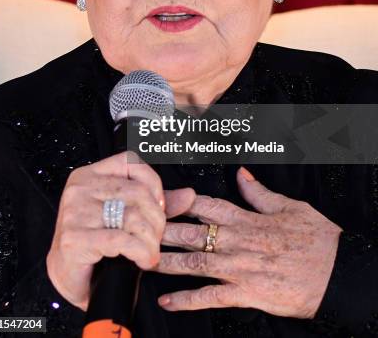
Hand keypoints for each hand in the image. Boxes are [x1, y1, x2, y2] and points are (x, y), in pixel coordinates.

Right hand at [46, 151, 193, 310]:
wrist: (66, 275)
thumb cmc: (93, 242)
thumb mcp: (123, 215)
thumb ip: (154, 203)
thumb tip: (188, 195)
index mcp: (90, 175)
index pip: (131, 161)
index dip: (153, 182)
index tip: (159, 205)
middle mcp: (80, 188)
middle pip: (137, 192)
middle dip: (156, 219)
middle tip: (156, 237)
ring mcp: (75, 212)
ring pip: (133, 216)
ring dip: (150, 240)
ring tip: (150, 251)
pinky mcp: (75, 238)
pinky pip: (122, 240)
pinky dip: (141, 252)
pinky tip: (144, 260)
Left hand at [156, 167, 341, 318]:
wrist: (336, 273)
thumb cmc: (315, 238)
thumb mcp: (289, 206)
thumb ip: (259, 193)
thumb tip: (241, 174)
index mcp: (246, 218)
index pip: (206, 205)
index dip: (180, 201)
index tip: (161, 200)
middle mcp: (237, 241)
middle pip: (192, 233)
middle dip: (164, 231)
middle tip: (141, 229)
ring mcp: (239, 268)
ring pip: (194, 264)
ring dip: (167, 262)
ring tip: (144, 260)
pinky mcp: (245, 294)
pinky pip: (210, 297)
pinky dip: (187, 300)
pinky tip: (167, 301)